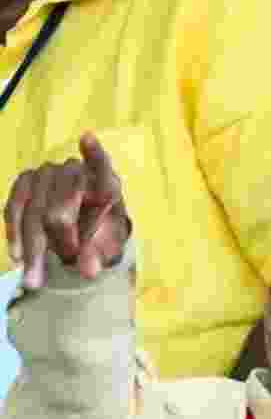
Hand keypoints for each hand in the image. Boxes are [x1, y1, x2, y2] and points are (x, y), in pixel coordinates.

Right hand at [5, 133, 130, 288]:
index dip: (94, 154)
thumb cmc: (101, 234)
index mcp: (105, 182)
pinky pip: (14, 208)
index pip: (101, 166)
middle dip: (61, 241)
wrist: (83, 229)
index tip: (88, 139)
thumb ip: (99, 256)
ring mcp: (47, 173)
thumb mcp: (108, 248)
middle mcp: (75, 171)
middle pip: (60, 206)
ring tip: (35, 279)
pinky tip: (18, 258)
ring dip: (33, 248)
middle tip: (66, 264)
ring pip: (34, 212)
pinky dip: (15, 235)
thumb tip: (88, 270)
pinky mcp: (25, 181)